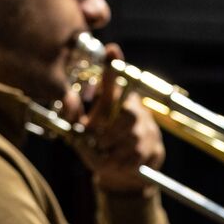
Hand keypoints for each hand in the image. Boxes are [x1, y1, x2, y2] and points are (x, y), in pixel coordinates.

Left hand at [65, 42, 163, 192]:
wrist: (124, 174)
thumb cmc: (99, 147)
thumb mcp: (83, 132)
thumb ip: (73, 117)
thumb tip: (69, 103)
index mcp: (116, 101)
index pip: (115, 81)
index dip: (113, 65)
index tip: (111, 49)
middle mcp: (135, 110)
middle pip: (126, 113)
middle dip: (106, 128)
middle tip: (93, 136)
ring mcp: (147, 129)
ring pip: (130, 136)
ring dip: (111, 147)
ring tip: (103, 150)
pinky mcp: (154, 148)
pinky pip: (135, 156)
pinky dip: (120, 162)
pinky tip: (115, 161)